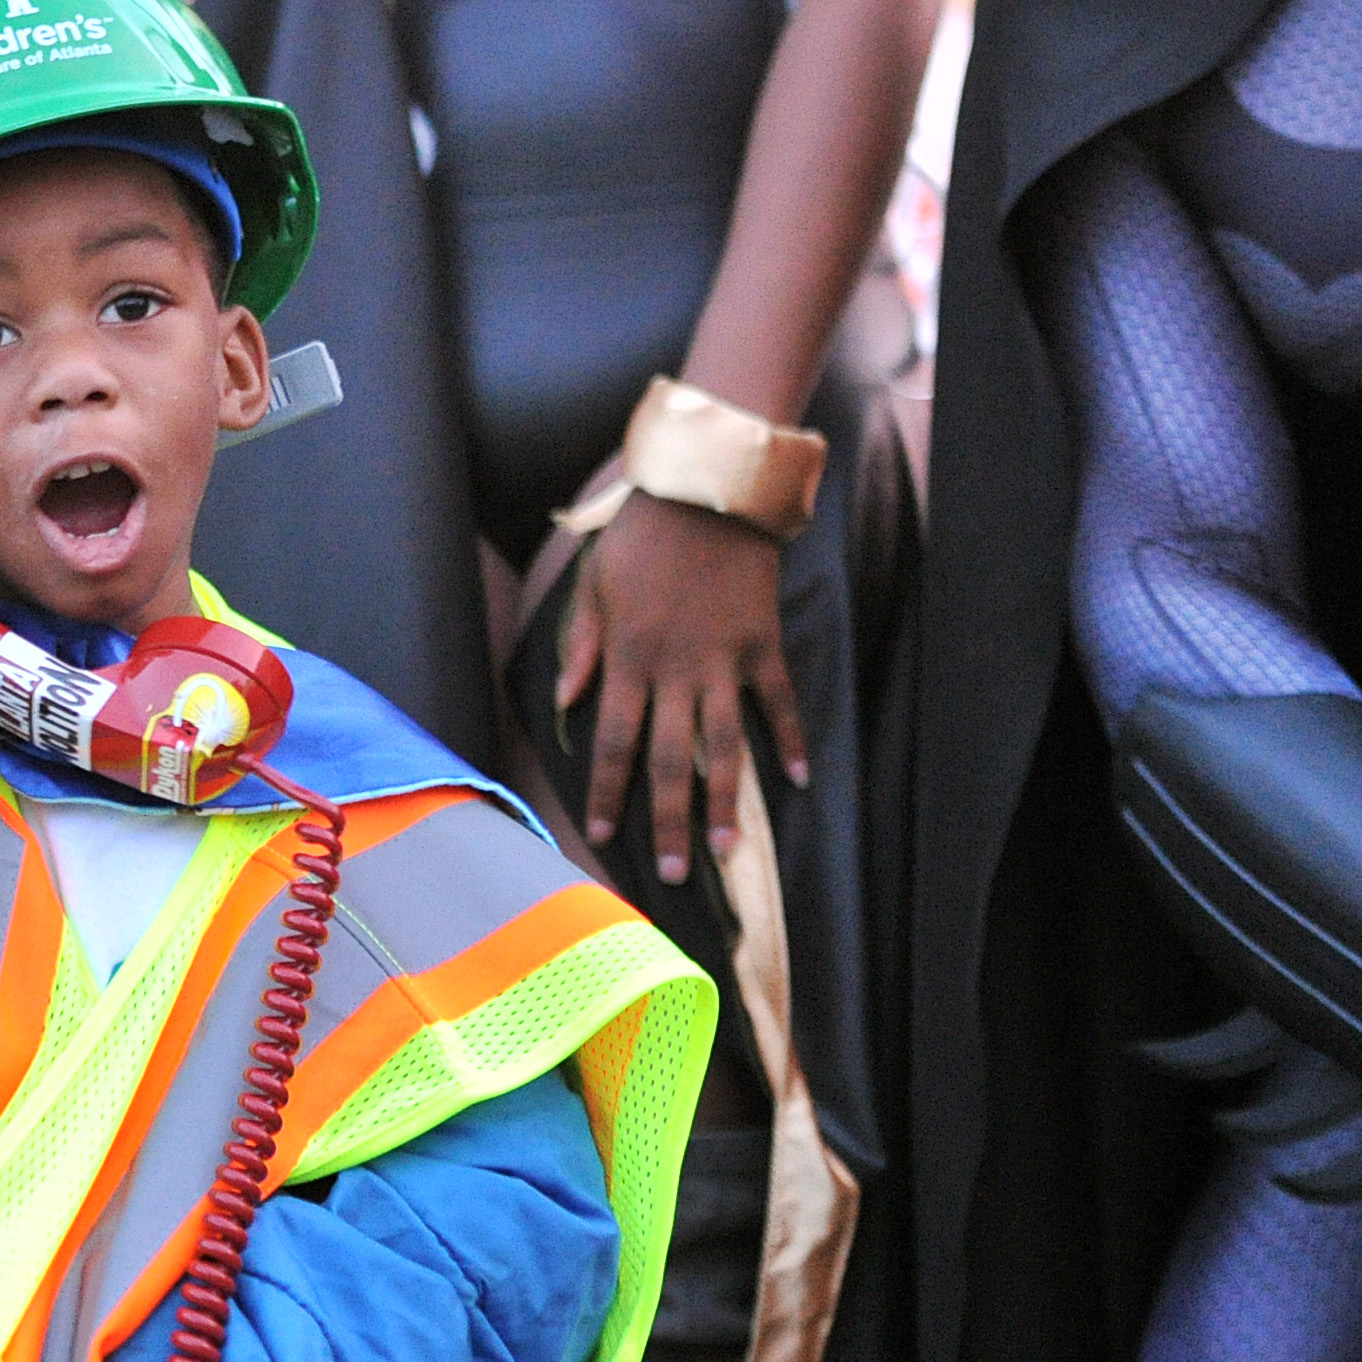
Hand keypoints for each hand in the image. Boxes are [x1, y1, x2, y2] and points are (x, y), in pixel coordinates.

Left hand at [555, 490, 808, 883]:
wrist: (707, 490)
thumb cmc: (641, 535)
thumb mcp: (594, 585)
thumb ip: (581, 647)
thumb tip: (564, 703)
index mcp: (627, 659)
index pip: (615, 743)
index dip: (609, 792)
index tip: (603, 835)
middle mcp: (675, 670)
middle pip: (670, 760)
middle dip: (668, 820)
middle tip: (673, 871)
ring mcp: (724, 660)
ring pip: (725, 744)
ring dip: (726, 800)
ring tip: (730, 849)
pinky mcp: (763, 643)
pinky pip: (778, 702)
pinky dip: (791, 740)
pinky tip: (798, 778)